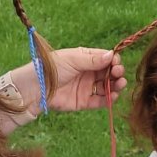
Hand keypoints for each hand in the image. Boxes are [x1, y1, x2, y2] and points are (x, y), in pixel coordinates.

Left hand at [10, 47, 127, 114]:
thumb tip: (112, 55)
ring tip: (120, 84)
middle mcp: (88, 72)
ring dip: (116, 85)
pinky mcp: (84, 102)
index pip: (105, 58)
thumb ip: (93, 59)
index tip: (116, 63)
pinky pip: (100, 101)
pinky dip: (109, 99)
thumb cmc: (52, 69)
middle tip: (118, 73)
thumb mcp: (73, 59)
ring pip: (107, 87)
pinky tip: (114, 95)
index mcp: (85, 58)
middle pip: (109, 73)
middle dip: (116, 73)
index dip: (113, 61)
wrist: (36, 88)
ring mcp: (87, 87)